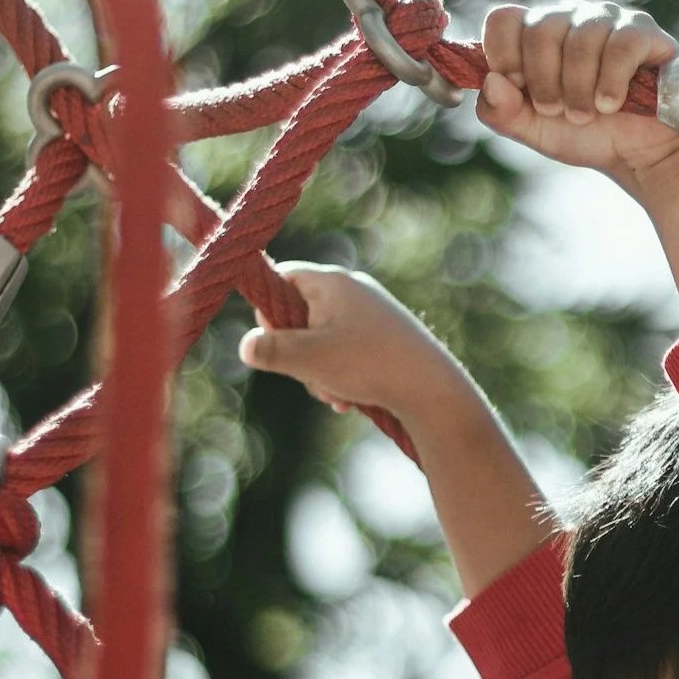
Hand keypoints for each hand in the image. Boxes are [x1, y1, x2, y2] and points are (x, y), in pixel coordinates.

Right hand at [238, 262, 462, 422]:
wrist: (433, 389)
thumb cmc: (370, 366)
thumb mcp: (310, 359)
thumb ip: (271, 350)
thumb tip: (245, 346)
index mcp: (332, 282)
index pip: (282, 278)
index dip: (270, 312)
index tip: (275, 342)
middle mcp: (354, 290)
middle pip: (301, 316)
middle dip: (299, 354)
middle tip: (313, 377)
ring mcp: (373, 315)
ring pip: (323, 342)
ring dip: (320, 374)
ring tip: (338, 394)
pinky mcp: (386, 339)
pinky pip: (347, 354)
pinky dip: (343, 377)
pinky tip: (351, 400)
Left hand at [476, 0, 678, 190]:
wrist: (639, 154)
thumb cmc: (588, 134)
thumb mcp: (535, 131)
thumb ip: (501, 113)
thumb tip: (492, 82)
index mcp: (538, 33)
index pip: (504, 19)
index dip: (503, 54)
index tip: (519, 88)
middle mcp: (571, 17)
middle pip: (540, 29)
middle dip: (545, 82)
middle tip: (559, 111)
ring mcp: (608, 20)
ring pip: (580, 41)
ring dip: (579, 90)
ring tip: (588, 114)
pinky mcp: (644, 33)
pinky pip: (620, 47)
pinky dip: (611, 83)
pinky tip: (612, 104)